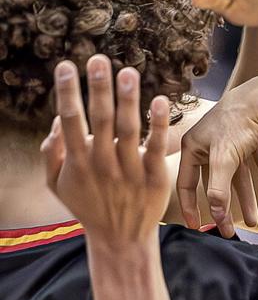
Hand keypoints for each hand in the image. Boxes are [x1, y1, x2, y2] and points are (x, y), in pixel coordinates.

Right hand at [41, 55, 171, 242]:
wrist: (120, 239)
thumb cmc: (88, 206)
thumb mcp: (57, 184)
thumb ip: (53, 152)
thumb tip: (58, 119)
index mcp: (77, 162)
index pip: (70, 121)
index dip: (67, 93)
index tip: (66, 66)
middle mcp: (102, 164)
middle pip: (99, 120)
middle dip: (97, 88)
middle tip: (99, 60)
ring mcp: (129, 170)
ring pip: (128, 129)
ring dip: (127, 100)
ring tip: (127, 72)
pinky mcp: (154, 177)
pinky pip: (156, 147)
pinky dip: (159, 124)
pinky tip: (161, 101)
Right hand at [176, 76, 257, 236]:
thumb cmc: (238, 124)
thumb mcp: (224, 159)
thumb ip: (218, 189)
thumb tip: (217, 215)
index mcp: (193, 146)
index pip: (186, 183)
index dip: (191, 206)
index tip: (197, 226)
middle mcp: (208, 142)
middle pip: (216, 182)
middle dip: (225, 208)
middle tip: (230, 231)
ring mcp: (230, 137)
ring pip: (238, 174)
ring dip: (247, 198)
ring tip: (255, 221)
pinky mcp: (250, 133)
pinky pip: (256, 159)